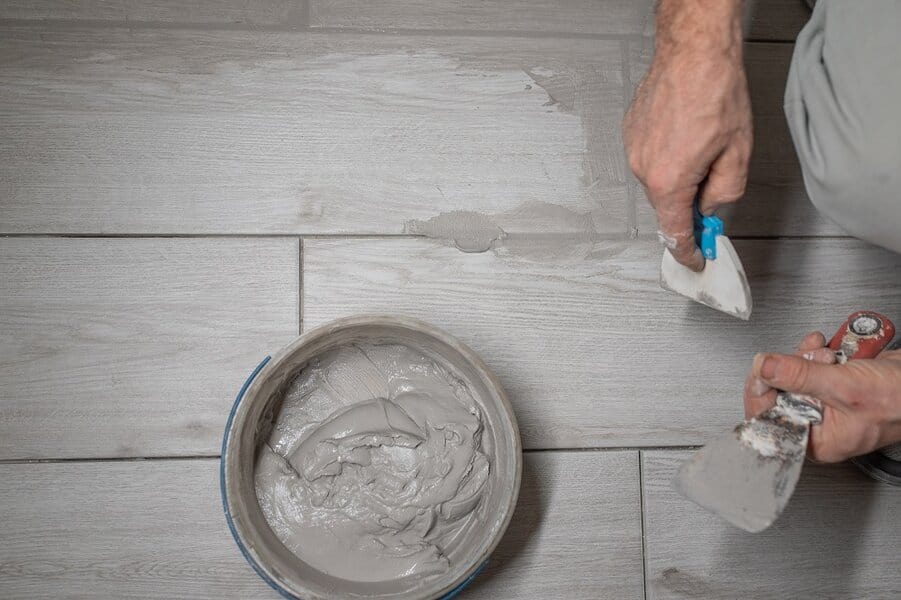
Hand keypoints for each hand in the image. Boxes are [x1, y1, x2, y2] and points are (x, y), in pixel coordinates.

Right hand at [623, 0, 752, 270]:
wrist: (693, 51)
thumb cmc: (713, 91)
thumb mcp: (737, 152)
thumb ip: (724, 192)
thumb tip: (713, 207)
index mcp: (669, 181)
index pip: (674, 233)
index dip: (688, 252)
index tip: (694, 260)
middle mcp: (643, 169)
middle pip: (667, 206)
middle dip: (690, 206)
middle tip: (714, 190)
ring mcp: (633, 150)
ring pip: (659, 180)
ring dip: (680, 176)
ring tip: (705, 145)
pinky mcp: (631, 133)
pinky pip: (651, 158)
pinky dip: (669, 156)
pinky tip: (688, 133)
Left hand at [743, 331, 900, 462]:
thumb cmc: (900, 400)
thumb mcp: (844, 387)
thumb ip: (801, 377)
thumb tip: (765, 368)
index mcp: (816, 440)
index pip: (768, 421)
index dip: (760, 393)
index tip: (761, 370)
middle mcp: (817, 423)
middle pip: (775, 393)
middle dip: (787, 368)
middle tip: (803, 358)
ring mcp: (824, 401)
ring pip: (790, 374)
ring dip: (803, 357)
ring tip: (825, 354)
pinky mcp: (831, 382)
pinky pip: (808, 364)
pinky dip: (815, 352)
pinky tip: (827, 348)